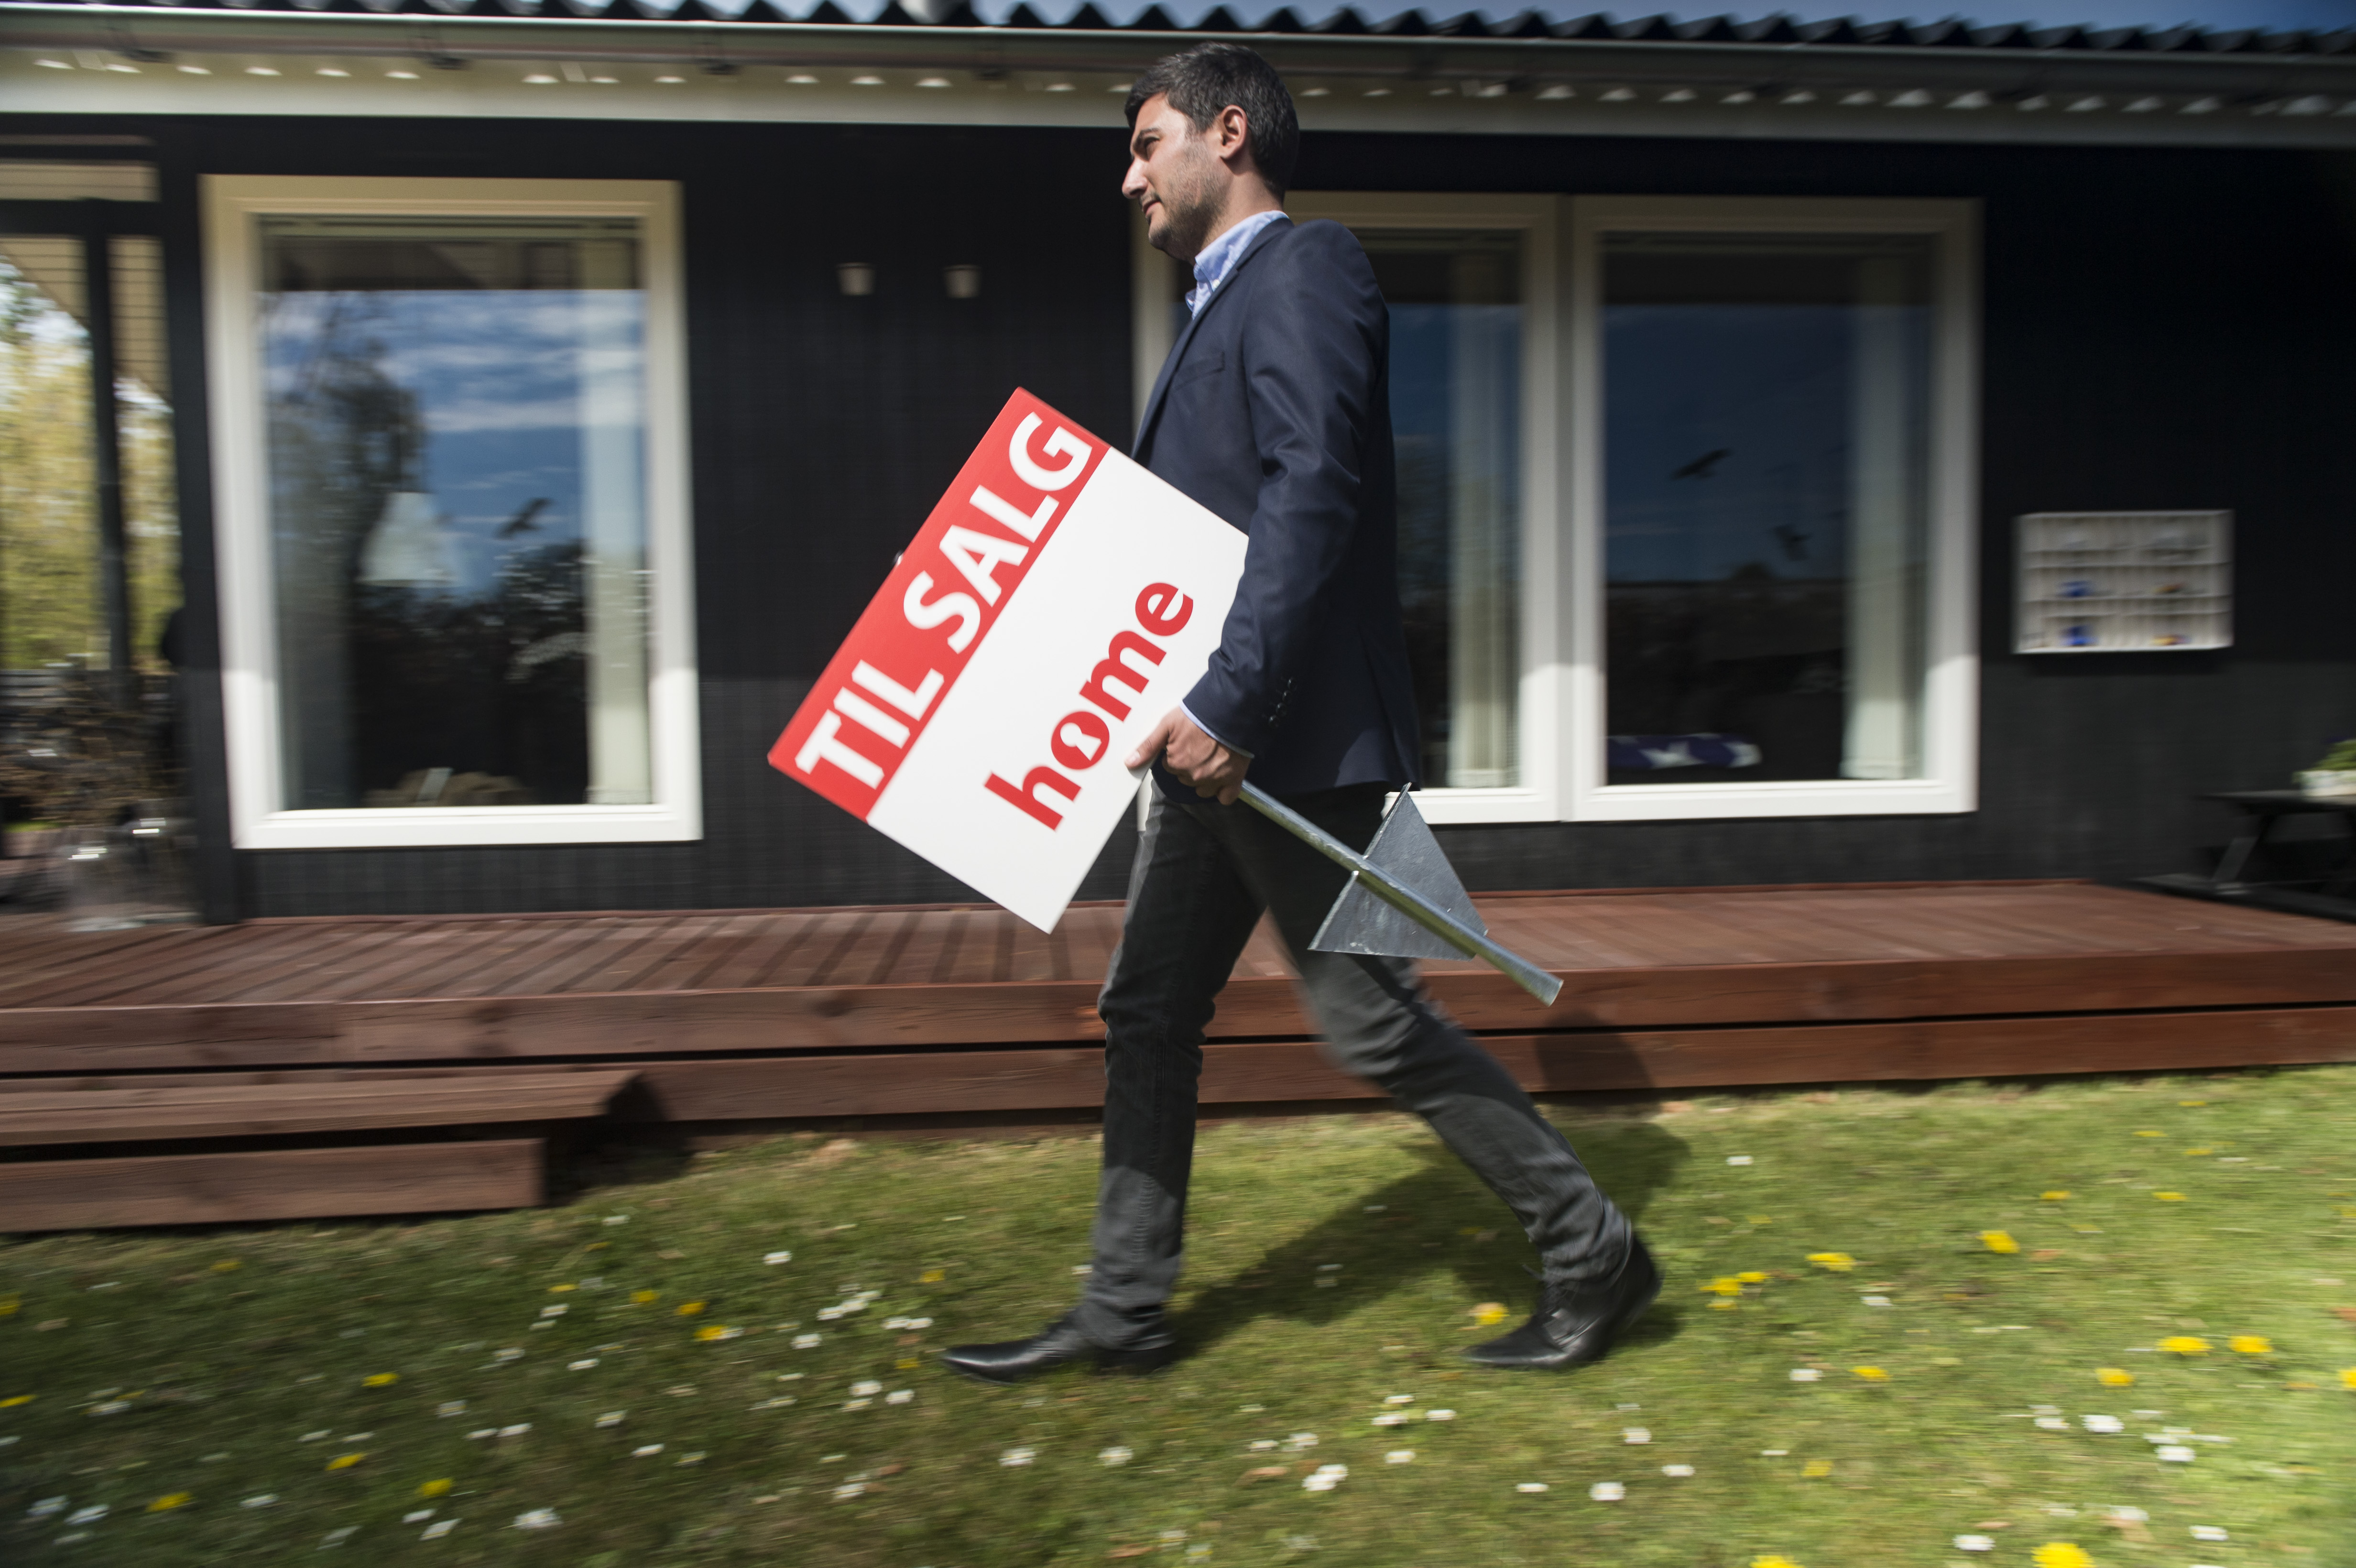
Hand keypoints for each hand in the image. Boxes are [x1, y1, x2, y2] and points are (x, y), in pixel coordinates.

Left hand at [1127, 708, 1249, 805]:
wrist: (1229, 710)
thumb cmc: (1198, 715)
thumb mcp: (1167, 725)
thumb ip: (1148, 746)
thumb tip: (1129, 762)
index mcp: (1177, 763)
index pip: (1170, 766)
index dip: (1176, 754)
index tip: (1185, 743)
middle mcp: (1194, 775)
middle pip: (1186, 777)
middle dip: (1189, 766)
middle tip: (1199, 747)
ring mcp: (1215, 779)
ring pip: (1203, 789)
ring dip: (1204, 778)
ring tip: (1211, 758)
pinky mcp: (1233, 779)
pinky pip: (1225, 797)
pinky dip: (1223, 791)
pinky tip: (1222, 778)